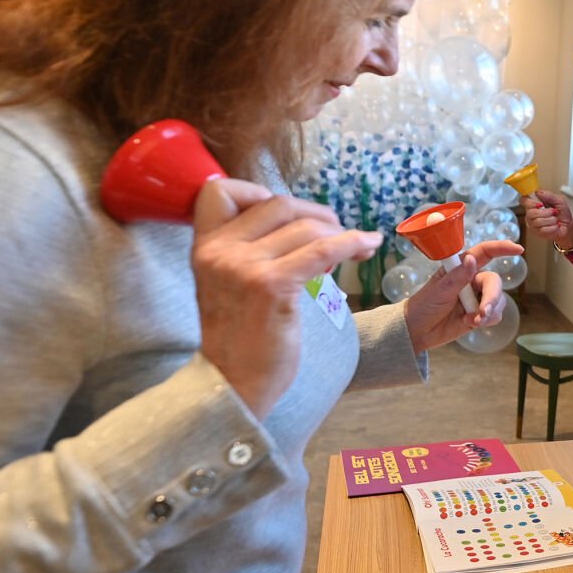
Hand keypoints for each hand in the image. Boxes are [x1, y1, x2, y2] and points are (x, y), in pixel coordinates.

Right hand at [192, 179, 382, 417]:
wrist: (232, 384)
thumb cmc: (241, 336)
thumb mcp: (228, 281)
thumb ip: (248, 248)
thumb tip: (299, 219)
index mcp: (204, 246)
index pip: (219, 188)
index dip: (258, 191)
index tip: (288, 215)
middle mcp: (218, 251)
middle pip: (278, 202)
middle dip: (315, 213)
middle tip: (335, 233)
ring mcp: (243, 267)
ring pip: (305, 226)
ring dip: (338, 233)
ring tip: (352, 250)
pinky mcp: (271, 286)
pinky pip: (322, 250)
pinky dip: (353, 243)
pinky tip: (368, 246)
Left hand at [402, 240, 524, 351]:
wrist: (418, 331)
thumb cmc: (424, 305)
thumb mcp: (439, 289)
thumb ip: (457, 277)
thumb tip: (472, 260)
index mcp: (461, 268)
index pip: (485, 253)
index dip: (502, 248)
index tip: (518, 249)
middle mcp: (473, 280)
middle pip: (495, 282)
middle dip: (492, 297)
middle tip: (483, 311)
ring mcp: (477, 298)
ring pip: (498, 301)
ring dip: (488, 312)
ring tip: (473, 321)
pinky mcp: (479, 315)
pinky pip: (495, 315)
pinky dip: (486, 321)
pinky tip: (470, 324)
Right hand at [525, 188, 572, 247]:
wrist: (568, 226)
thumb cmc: (562, 213)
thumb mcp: (559, 201)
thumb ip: (549, 195)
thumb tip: (537, 192)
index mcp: (534, 204)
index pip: (523, 200)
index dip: (530, 202)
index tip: (540, 203)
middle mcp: (530, 214)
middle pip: (530, 213)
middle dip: (545, 212)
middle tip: (554, 212)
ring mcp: (533, 224)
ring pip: (537, 222)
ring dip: (551, 220)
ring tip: (556, 219)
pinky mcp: (538, 233)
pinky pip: (543, 230)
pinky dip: (553, 227)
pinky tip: (556, 226)